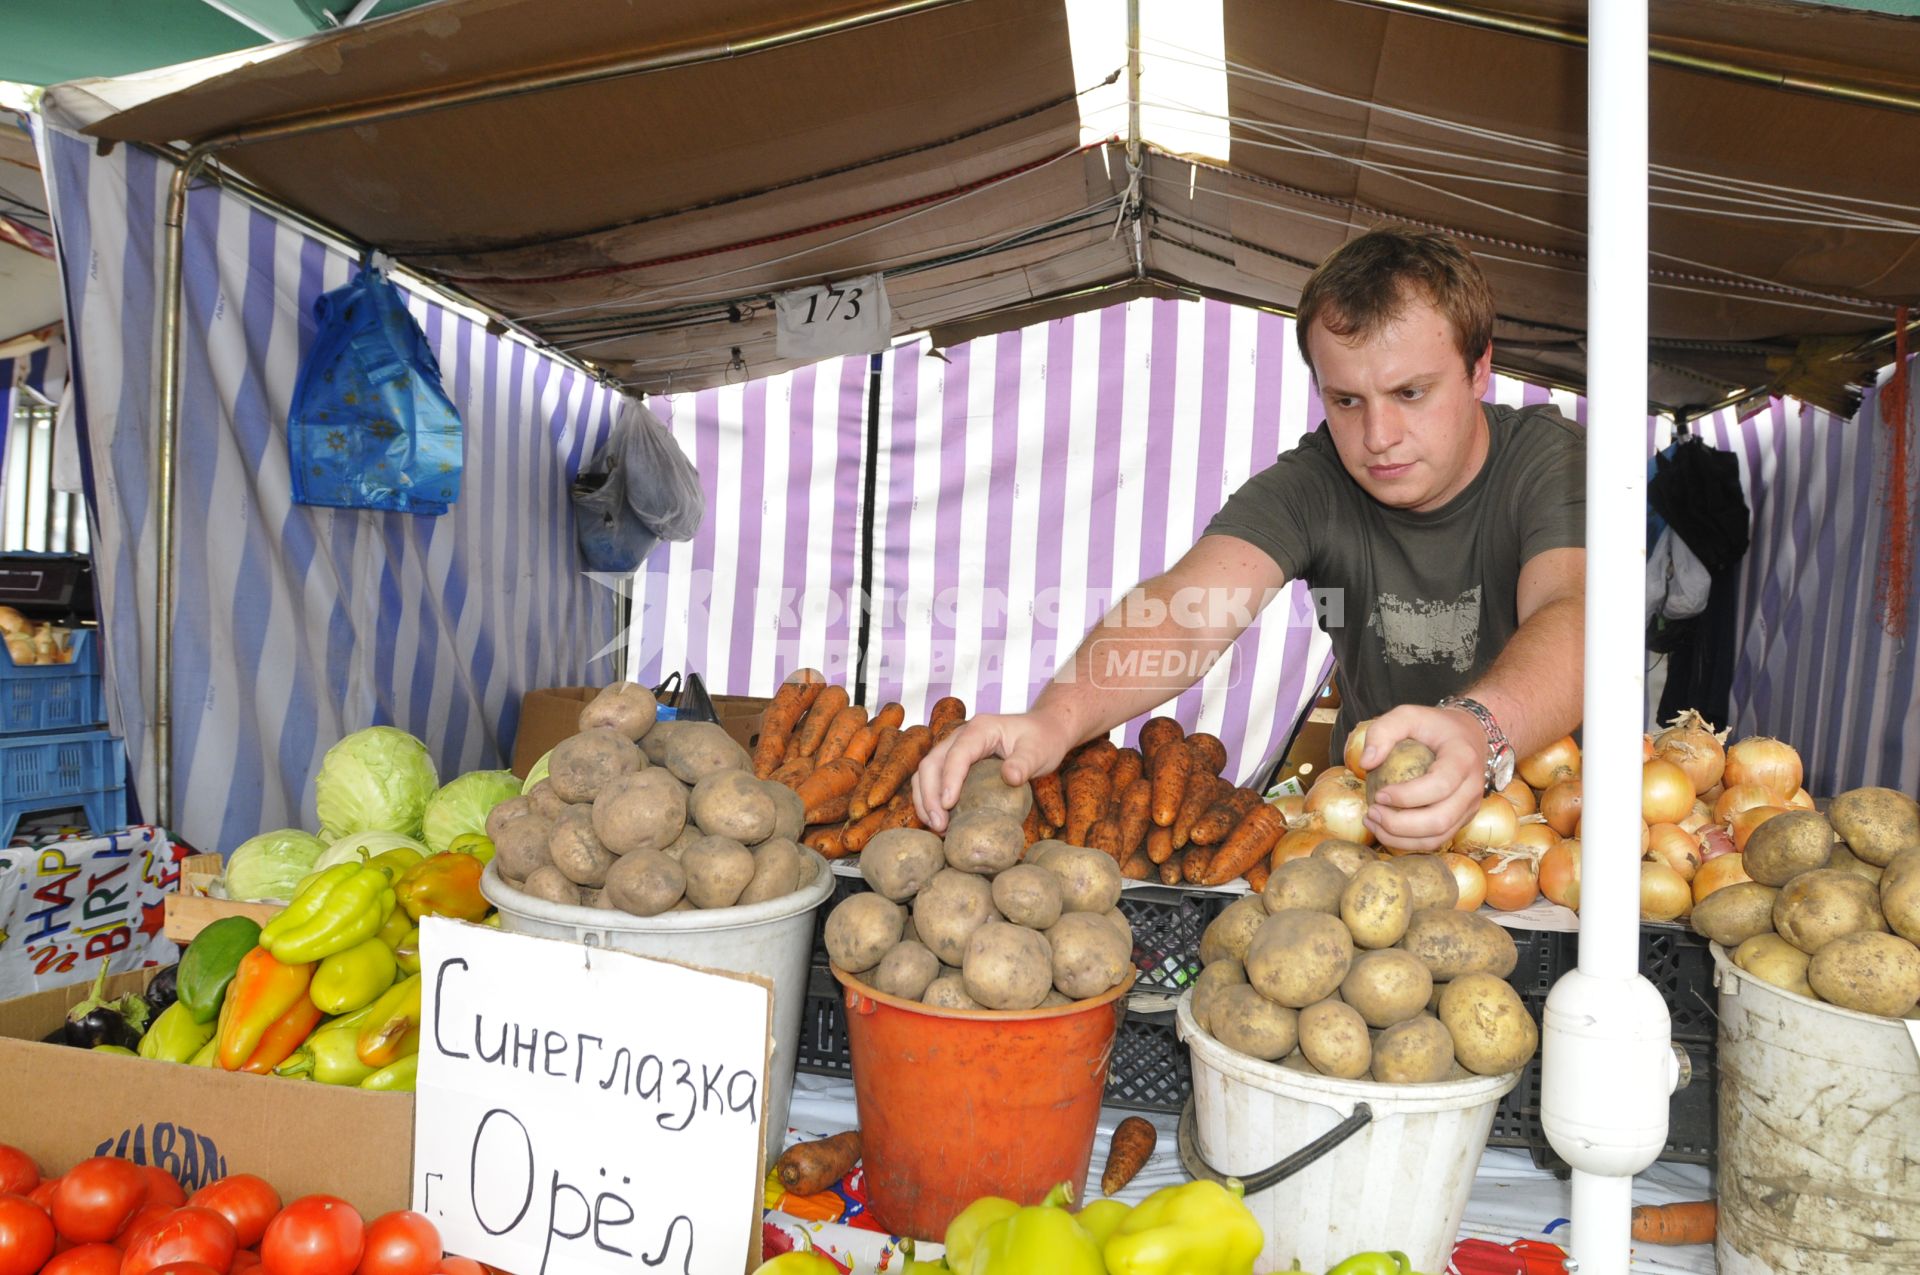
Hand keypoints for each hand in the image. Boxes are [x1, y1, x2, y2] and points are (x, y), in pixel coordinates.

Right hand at [911, 711, 1075, 832]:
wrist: (1043, 730)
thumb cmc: (1043, 739)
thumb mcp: (1039, 751)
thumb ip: (1024, 763)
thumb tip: (1009, 777)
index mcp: (980, 729)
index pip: (957, 754)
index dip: (948, 779)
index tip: (947, 805)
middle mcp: (961, 735)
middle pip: (932, 763)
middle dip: (929, 795)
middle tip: (938, 825)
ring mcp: (956, 747)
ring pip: (928, 771)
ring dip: (925, 799)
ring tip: (936, 827)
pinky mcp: (955, 761)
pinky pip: (935, 778)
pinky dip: (932, 798)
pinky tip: (940, 820)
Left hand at [1358, 704, 1487, 852]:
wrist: (1469, 734)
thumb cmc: (1435, 726)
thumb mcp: (1408, 715)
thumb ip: (1384, 731)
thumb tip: (1366, 763)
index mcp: (1462, 759)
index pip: (1439, 786)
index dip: (1407, 796)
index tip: (1379, 794)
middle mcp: (1472, 788)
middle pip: (1439, 820)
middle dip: (1399, 824)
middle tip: (1371, 812)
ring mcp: (1469, 807)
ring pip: (1437, 837)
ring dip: (1401, 838)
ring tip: (1373, 821)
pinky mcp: (1462, 819)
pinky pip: (1436, 841)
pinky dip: (1408, 842)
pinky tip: (1385, 829)